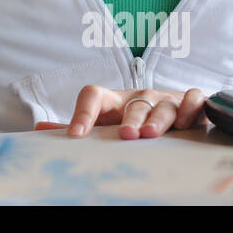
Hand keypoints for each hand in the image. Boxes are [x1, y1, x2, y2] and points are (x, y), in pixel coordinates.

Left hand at [36, 85, 208, 138]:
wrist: (171, 111)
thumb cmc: (131, 120)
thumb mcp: (105, 124)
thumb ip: (78, 126)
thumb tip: (40, 129)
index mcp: (113, 101)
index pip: (92, 95)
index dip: (82, 113)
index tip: (75, 136)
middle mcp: (138, 97)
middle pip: (132, 103)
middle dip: (129, 119)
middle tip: (126, 135)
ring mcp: (164, 99)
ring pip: (161, 104)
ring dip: (157, 118)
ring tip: (151, 134)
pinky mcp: (189, 103)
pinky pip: (193, 99)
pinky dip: (191, 107)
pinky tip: (187, 122)